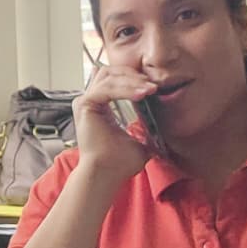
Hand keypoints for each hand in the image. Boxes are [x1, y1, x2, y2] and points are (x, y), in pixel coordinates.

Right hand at [73, 64, 156, 183]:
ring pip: (109, 77)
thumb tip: (162, 127)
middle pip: (111, 72)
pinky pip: (106, 89)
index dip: (134, 79)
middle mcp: (89, 101)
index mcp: (99, 106)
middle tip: (152, 86)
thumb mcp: (138, 141)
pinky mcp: (84, 105)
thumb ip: (144, 129)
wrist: (108, 174)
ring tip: (149, 89)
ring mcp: (85, 102)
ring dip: (132, 81)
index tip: (153, 86)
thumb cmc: (119, 162)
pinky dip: (125, 89)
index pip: (115, 79)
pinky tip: (141, 95)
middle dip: (133, 75)